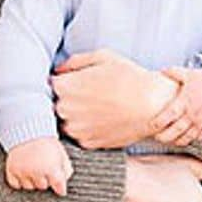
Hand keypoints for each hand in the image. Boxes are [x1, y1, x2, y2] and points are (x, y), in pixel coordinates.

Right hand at [4, 138, 72, 194]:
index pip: (59, 187)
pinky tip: (24, 173)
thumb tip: (65, 182)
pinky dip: (19, 181)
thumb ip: (66, 169)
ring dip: (32, 181)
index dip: (60, 188)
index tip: (60, 189)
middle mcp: (37, 172)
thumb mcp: (61, 153)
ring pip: (29, 187)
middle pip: (43, 187)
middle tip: (44, 171)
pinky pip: (16, 184)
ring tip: (34, 169)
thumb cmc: (46, 141)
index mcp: (52, 168)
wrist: (27, 129)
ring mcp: (23, 172)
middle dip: (45, 180)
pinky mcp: (11, 170)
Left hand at [52, 49, 176, 149]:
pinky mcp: (87, 143)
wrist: (152, 105)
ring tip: (96, 107)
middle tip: (87, 95)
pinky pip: (79, 135)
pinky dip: (86, 128)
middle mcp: (65, 109)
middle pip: (55, 104)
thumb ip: (75, 62)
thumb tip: (60, 70)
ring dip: (75, 116)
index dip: (61, 82)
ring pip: (66, 122)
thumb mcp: (103, 58)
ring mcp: (75, 128)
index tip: (71, 82)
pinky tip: (102, 119)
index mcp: (65, 86)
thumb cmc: (130, 78)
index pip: (49, 85)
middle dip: (67, 99)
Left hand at [152, 67, 201, 146]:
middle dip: (164, 136)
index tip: (151, 126)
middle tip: (157, 137)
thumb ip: (173, 73)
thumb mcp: (188, 74)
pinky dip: (193, 139)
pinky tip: (187, 138)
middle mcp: (193, 113)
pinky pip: (201, 137)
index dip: (158, 122)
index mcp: (185, 101)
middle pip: (176, 130)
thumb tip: (161, 71)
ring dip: (177, 141)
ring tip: (170, 140)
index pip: (168, 115)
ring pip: (188, 137)